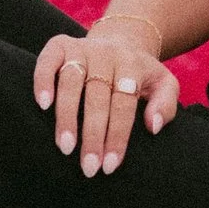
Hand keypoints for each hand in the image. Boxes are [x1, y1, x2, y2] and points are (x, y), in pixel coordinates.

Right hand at [34, 19, 179, 175]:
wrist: (121, 40)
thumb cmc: (140, 74)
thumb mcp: (164, 85)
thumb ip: (166, 105)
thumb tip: (152, 126)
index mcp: (131, 64)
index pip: (124, 103)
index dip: (117, 135)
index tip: (109, 166)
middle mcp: (105, 54)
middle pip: (97, 96)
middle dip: (93, 135)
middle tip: (88, 167)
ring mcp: (81, 48)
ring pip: (70, 80)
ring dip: (66, 115)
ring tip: (65, 147)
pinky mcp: (59, 45)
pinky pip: (48, 60)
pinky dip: (42, 80)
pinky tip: (43, 106)